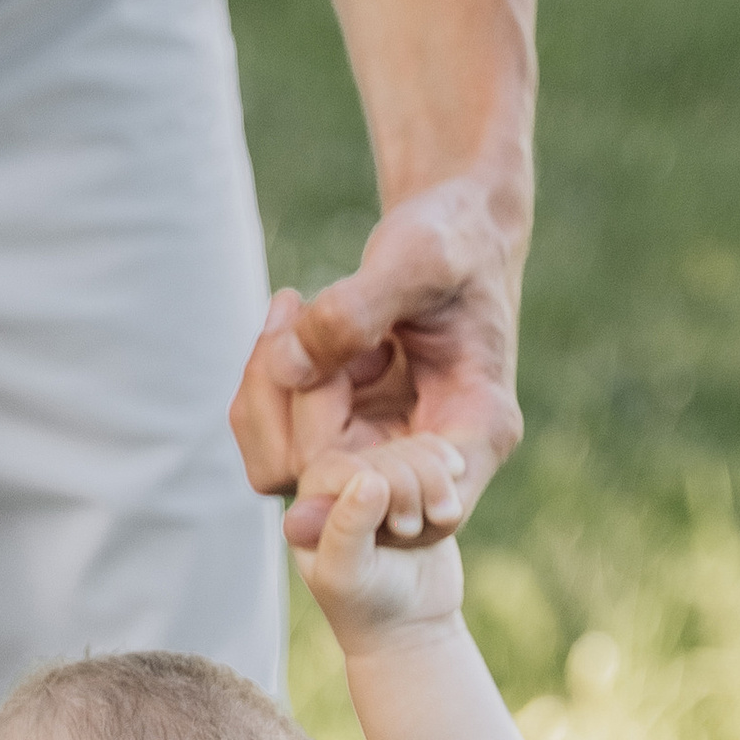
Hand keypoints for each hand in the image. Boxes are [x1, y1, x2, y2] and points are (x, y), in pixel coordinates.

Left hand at [229, 173, 524, 556]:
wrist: (450, 227)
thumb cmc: (452, 237)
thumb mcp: (415, 258)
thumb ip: (355, 311)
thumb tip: (289, 368)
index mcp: (477, 428)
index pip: (427, 511)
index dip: (364, 498)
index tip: (313, 441)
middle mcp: (426, 457)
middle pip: (338, 493)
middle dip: (297, 403)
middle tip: (298, 309)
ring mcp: (377, 453)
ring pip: (290, 473)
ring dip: (268, 392)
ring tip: (294, 308)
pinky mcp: (337, 436)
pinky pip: (273, 444)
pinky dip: (262, 384)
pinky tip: (291, 317)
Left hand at [301, 463, 465, 658]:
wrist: (408, 625)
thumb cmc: (366, 607)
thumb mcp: (347, 576)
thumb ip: (348, 529)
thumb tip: (368, 478)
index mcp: (310, 504)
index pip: (348, 464)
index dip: (382, 486)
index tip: (398, 529)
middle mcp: (340, 485)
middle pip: (388, 455)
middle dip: (411, 491)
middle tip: (409, 533)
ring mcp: (378, 479)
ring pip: (418, 452)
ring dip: (436, 487)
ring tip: (434, 523)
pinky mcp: (413, 480)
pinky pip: (437, 454)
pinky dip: (451, 481)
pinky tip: (446, 509)